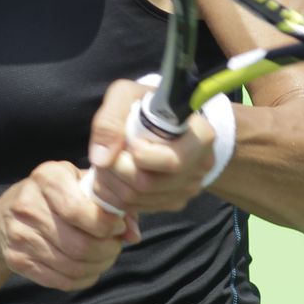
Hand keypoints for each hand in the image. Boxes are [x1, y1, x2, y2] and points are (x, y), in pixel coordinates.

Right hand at [0, 161, 140, 290]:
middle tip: (115, 245)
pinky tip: (89, 268)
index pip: (78, 209)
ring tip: (105, 257)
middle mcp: (28, 205)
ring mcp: (19, 235)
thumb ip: (110, 202)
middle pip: (79, 244)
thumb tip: (133, 234)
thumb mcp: (80, 183)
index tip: (119, 226)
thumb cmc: (54, 194)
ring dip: (98, 266)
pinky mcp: (17, 260)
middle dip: (107, 250)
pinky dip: (83, 279)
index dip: (106, 224)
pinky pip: (60, 281)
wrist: (6, 215)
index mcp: (47, 177)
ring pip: (72, 266)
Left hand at [86, 80, 218, 213]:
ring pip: (139, 199)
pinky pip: (138, 208)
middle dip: (115, 170)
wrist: (162, 118)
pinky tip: (113, 176)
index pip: (171, 161)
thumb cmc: (146, 104)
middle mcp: (200, 166)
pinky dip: (116, 195)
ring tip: (105, 163)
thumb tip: (102, 159)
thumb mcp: (126, 95)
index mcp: (200, 137)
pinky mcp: (173, 202)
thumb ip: (111, 119)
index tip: (127, 137)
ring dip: (111, 183)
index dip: (139, 153)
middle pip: (148, 184)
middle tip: (104, 154)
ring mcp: (188, 188)